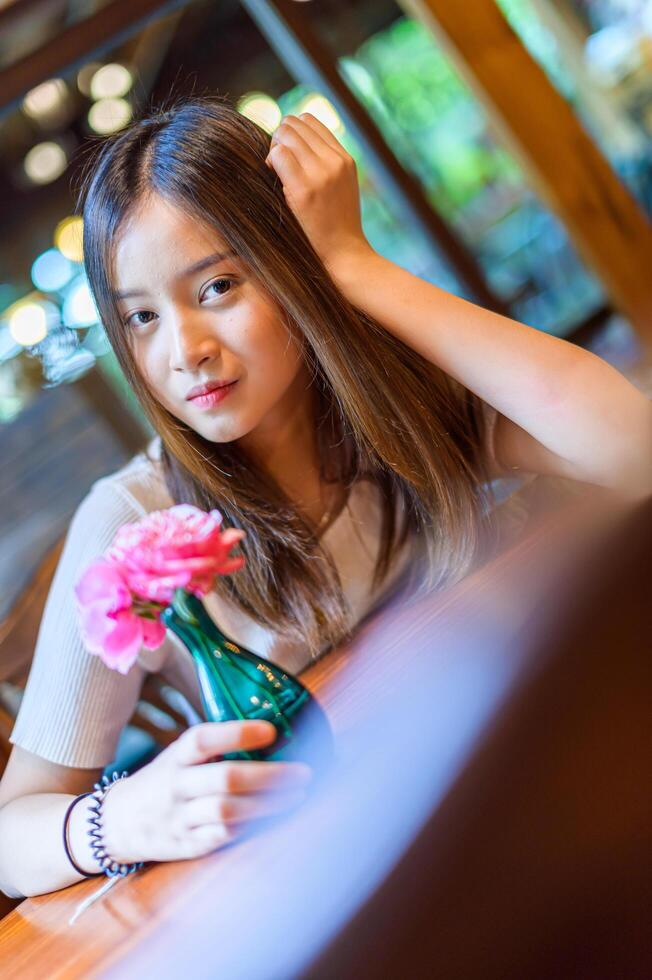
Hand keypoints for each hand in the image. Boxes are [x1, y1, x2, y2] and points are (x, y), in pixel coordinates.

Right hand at [100, 721, 312, 863]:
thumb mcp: (176, 756)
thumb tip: (271, 733)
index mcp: (175, 757)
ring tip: (297, 795)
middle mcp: (175, 786)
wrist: (116, 823)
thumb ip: (212, 748)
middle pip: (225, 779)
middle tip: (303, 772)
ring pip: (228, 811)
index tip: (271, 730)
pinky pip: (223, 836)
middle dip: (271, 776)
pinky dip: (252, 826)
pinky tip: (273, 817)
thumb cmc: (162, 781)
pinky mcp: (186, 845)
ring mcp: (179, 818)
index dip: (237, 733)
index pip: (203, 739)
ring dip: (269, 804)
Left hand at [265, 112, 372, 273]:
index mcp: (344, 158)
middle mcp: (335, 161)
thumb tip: (293, 144)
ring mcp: (320, 173)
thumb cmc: (337, 227)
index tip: (288, 156)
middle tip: (277, 164)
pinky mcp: (304, 189)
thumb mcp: (341, 188)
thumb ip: (325, 164)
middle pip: (294, 123)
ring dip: (273, 149)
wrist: (345, 255)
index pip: (310, 121)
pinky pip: (278, 155)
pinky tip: (274, 179)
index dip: (292, 133)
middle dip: (280, 139)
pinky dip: (271, 162)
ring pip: (285, 135)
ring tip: (276, 171)